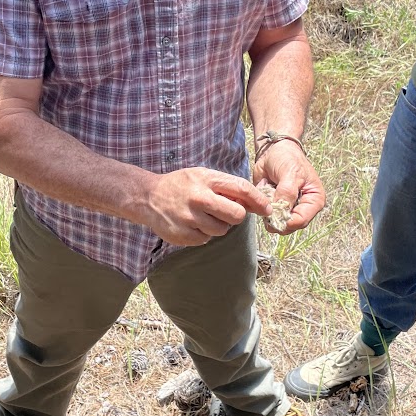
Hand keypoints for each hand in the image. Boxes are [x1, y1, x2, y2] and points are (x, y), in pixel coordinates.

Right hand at [141, 167, 270, 246]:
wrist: (148, 197)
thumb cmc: (181, 185)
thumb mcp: (202, 176)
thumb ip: (226, 186)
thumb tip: (255, 203)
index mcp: (206, 179)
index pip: (241, 189)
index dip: (258, 200)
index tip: (267, 209)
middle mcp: (198, 198)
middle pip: (236, 215)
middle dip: (236, 216)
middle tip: (225, 211)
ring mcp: (189, 219)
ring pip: (222, 230)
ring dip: (218, 225)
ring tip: (203, 216)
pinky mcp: (183, 236)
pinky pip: (206, 239)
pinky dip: (203, 234)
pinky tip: (191, 223)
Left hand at [254, 142, 324, 231]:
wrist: (273, 150)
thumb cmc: (287, 158)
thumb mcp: (290, 173)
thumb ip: (287, 192)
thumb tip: (281, 211)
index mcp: (314, 200)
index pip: (302, 221)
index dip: (287, 221)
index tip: (274, 213)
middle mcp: (302, 208)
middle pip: (289, 226)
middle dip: (276, 217)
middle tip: (267, 203)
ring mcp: (288, 209)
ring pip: (276, 223)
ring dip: (267, 212)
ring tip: (267, 193)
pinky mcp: (275, 207)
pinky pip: (266, 216)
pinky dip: (261, 207)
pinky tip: (264, 193)